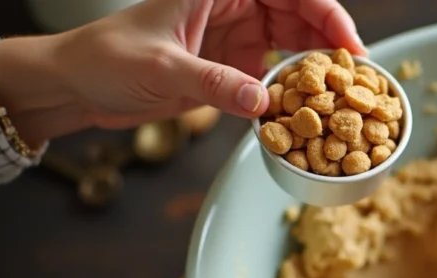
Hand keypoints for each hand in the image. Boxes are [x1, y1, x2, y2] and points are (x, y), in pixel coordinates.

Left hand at [0, 0, 364, 141]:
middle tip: (357, 76)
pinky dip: (296, 92)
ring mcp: (237, 39)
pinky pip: (277, 77)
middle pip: (300, 15)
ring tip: (343, 95)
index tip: (346, 40)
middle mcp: (235, 8)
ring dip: (319, 69)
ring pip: (295, 45)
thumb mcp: (162, 67)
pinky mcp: (234, 70)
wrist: (79, 86)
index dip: (323, 10)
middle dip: (332, 41)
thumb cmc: (107, 57)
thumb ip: (214, 82)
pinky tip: (311, 110)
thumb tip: (264, 101)